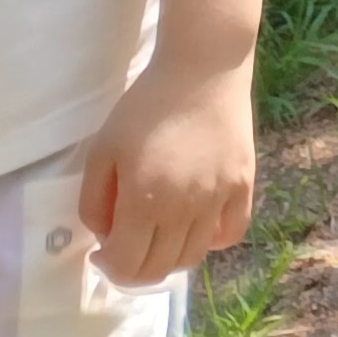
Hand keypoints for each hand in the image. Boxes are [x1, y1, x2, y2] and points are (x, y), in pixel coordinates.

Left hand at [80, 47, 256, 285]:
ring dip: (170, 256)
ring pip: (194, 256)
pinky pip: (231, 232)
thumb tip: (106, 236)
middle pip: (160, 268)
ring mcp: (219, 197)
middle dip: (135, 268)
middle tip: (127, 245)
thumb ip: (94, 203)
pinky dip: (212, 240)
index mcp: (145, 201)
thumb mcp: (102, 151)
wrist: (202, 69)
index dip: (108, 267)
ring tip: (159, 233)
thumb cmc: (146, 107)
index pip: (128, 266)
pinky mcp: (244, 183)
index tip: (101, 251)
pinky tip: (196, 224)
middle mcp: (186, 208)